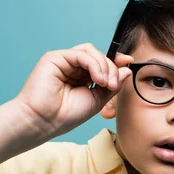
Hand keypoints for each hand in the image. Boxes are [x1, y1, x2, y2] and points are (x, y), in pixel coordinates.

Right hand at [15, 43, 132, 138]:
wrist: (44, 122)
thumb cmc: (67, 115)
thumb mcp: (98, 100)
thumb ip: (112, 84)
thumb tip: (127, 70)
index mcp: (82, 76)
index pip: (101, 61)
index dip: (116, 60)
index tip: (129, 62)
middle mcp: (72, 67)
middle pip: (98, 55)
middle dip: (111, 67)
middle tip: (113, 85)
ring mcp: (64, 61)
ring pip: (91, 52)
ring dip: (104, 66)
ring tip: (106, 83)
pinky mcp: (55, 57)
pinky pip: (81, 54)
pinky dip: (94, 65)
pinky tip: (98, 79)